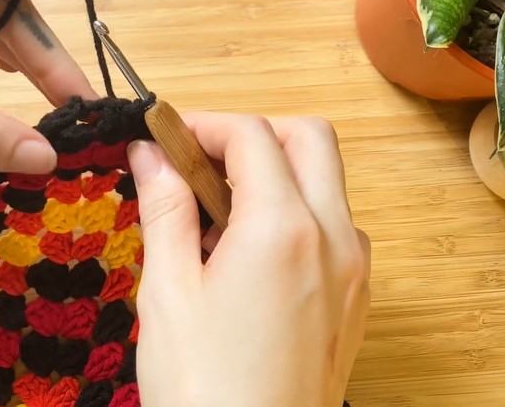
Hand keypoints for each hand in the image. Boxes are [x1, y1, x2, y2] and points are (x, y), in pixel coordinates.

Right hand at [127, 114, 370, 405]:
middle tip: (196, 161)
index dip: (202, 124)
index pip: (251, 134)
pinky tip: (245, 253)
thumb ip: (165, 209)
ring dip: (276, 172)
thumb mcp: (168, 291)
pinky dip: (294, 213)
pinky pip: (333, 227)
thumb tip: (150, 153)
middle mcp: (333, 239)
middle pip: (308, 139)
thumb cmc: (205, 389)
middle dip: (252, 133)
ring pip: (326, 182)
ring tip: (213, 213)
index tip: (163, 138)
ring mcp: (353, 270)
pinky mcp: (355, 300)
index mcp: (284, 229)